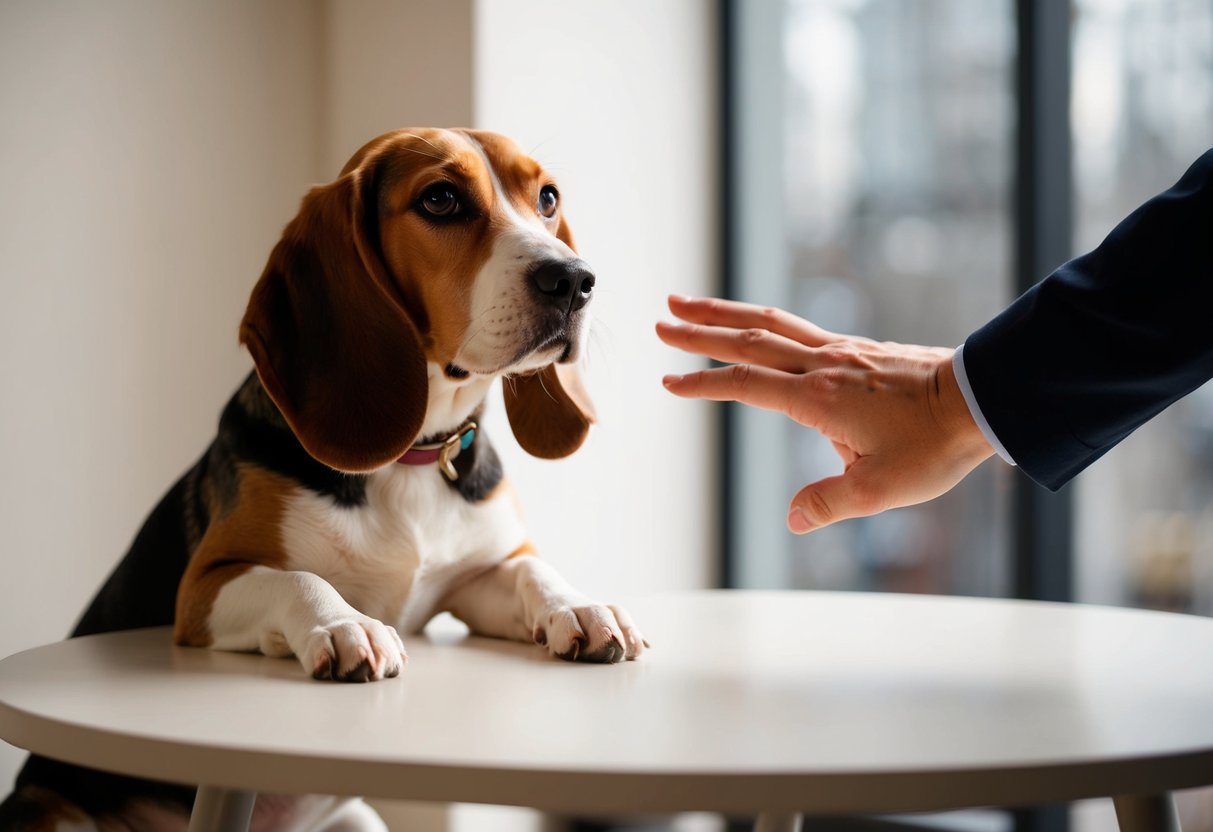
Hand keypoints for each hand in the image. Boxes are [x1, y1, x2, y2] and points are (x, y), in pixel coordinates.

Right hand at [657, 295, 993, 533]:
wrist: (981, 399)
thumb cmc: (934, 445)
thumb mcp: (880, 489)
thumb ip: (829, 502)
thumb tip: (792, 518)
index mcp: (817, 398)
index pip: (745, 384)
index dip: (702, 382)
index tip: (669, 382)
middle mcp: (822, 365)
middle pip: (748, 339)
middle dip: (700, 331)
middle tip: (662, 320)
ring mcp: (840, 351)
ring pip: (771, 323)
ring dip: (726, 312)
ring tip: (692, 304)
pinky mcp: (857, 348)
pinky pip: (797, 325)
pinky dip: (765, 319)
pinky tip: (759, 324)